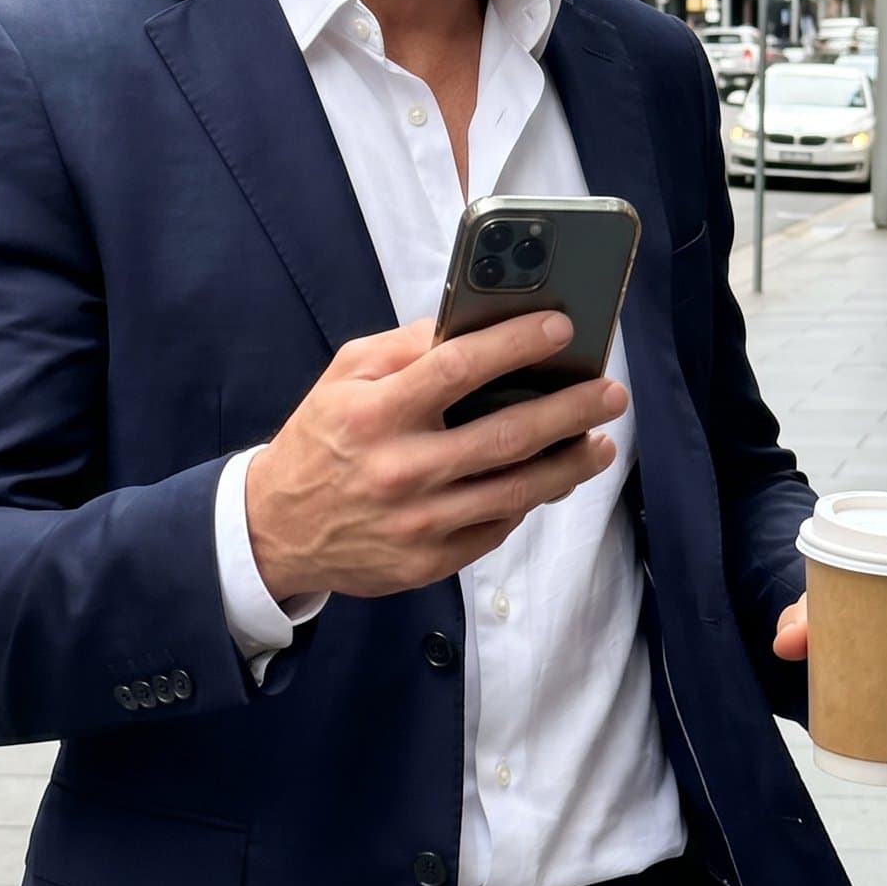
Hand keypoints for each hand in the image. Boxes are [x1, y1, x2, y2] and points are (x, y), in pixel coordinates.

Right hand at [245, 312, 624, 603]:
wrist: (276, 529)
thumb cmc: (320, 440)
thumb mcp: (343, 376)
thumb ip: (404, 347)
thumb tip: (470, 324)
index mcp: (376, 413)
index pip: (459, 368)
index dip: (516, 344)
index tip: (562, 327)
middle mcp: (400, 468)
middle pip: (505, 435)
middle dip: (569, 409)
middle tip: (610, 393)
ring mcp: (418, 521)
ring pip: (515, 491)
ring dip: (569, 465)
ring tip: (600, 443)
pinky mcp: (428, 561)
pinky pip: (496, 527)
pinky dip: (529, 501)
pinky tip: (550, 479)